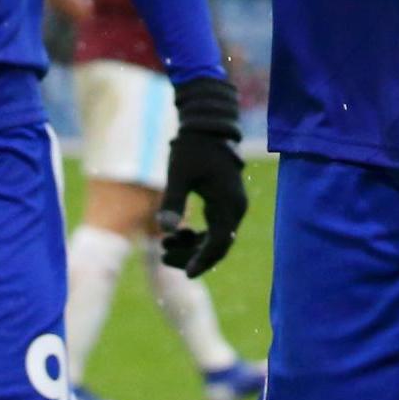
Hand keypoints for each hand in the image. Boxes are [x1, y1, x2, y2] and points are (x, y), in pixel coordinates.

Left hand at [160, 75, 247, 276]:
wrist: (206, 125)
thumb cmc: (192, 148)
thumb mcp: (179, 175)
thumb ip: (172, 202)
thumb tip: (163, 231)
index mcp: (229, 204)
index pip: (219, 243)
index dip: (202, 261)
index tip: (186, 274)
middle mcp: (235, 208)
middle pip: (218, 245)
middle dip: (192, 256)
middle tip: (163, 257)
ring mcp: (232, 205)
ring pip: (215, 239)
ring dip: (192, 246)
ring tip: (163, 246)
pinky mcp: (224, 201)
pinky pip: (214, 228)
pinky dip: (196, 236)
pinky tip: (175, 233)